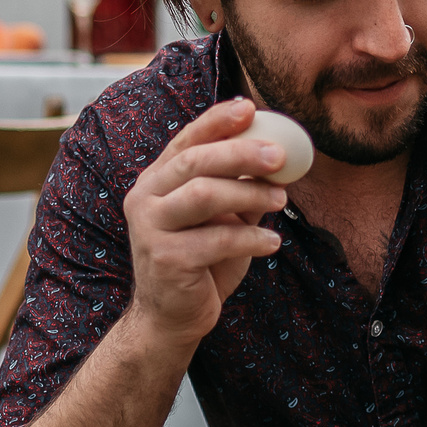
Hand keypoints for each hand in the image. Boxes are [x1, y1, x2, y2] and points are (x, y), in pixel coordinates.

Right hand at [121, 98, 288, 346]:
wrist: (172, 317)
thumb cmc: (200, 261)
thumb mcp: (221, 219)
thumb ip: (239, 189)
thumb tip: (280, 158)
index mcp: (156, 181)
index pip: (185, 141)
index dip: (216, 121)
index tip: (250, 108)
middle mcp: (144, 198)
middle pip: (194, 162)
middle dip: (241, 153)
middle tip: (280, 156)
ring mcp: (150, 229)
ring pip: (204, 195)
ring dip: (250, 194)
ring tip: (281, 201)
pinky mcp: (165, 260)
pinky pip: (217, 239)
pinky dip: (252, 238)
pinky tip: (272, 243)